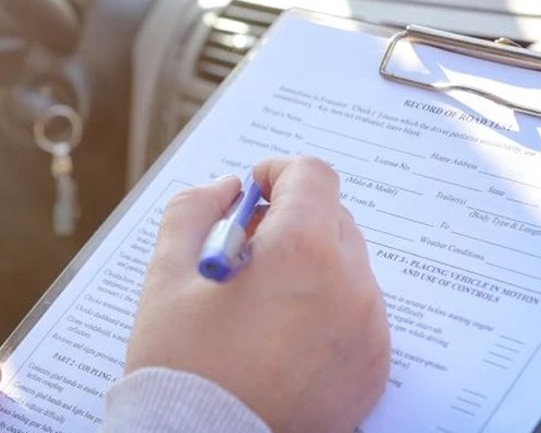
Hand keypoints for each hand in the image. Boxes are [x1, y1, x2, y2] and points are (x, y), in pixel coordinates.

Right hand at [127, 157, 390, 432]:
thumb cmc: (182, 366)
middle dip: (293, 221)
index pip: (313, 176)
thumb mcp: (167, 276)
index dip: (278, 174)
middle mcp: (350, 285)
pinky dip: (328, 310)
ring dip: (312, 266)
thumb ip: (193, 211)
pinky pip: (358, 314)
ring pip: (348, 267)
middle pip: (333, 218)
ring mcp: (369, 330)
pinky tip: (283, 337)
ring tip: (262, 303)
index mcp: (303, 251)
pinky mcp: (373, 368)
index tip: (253, 191)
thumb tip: (227, 189)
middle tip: (248, 251)